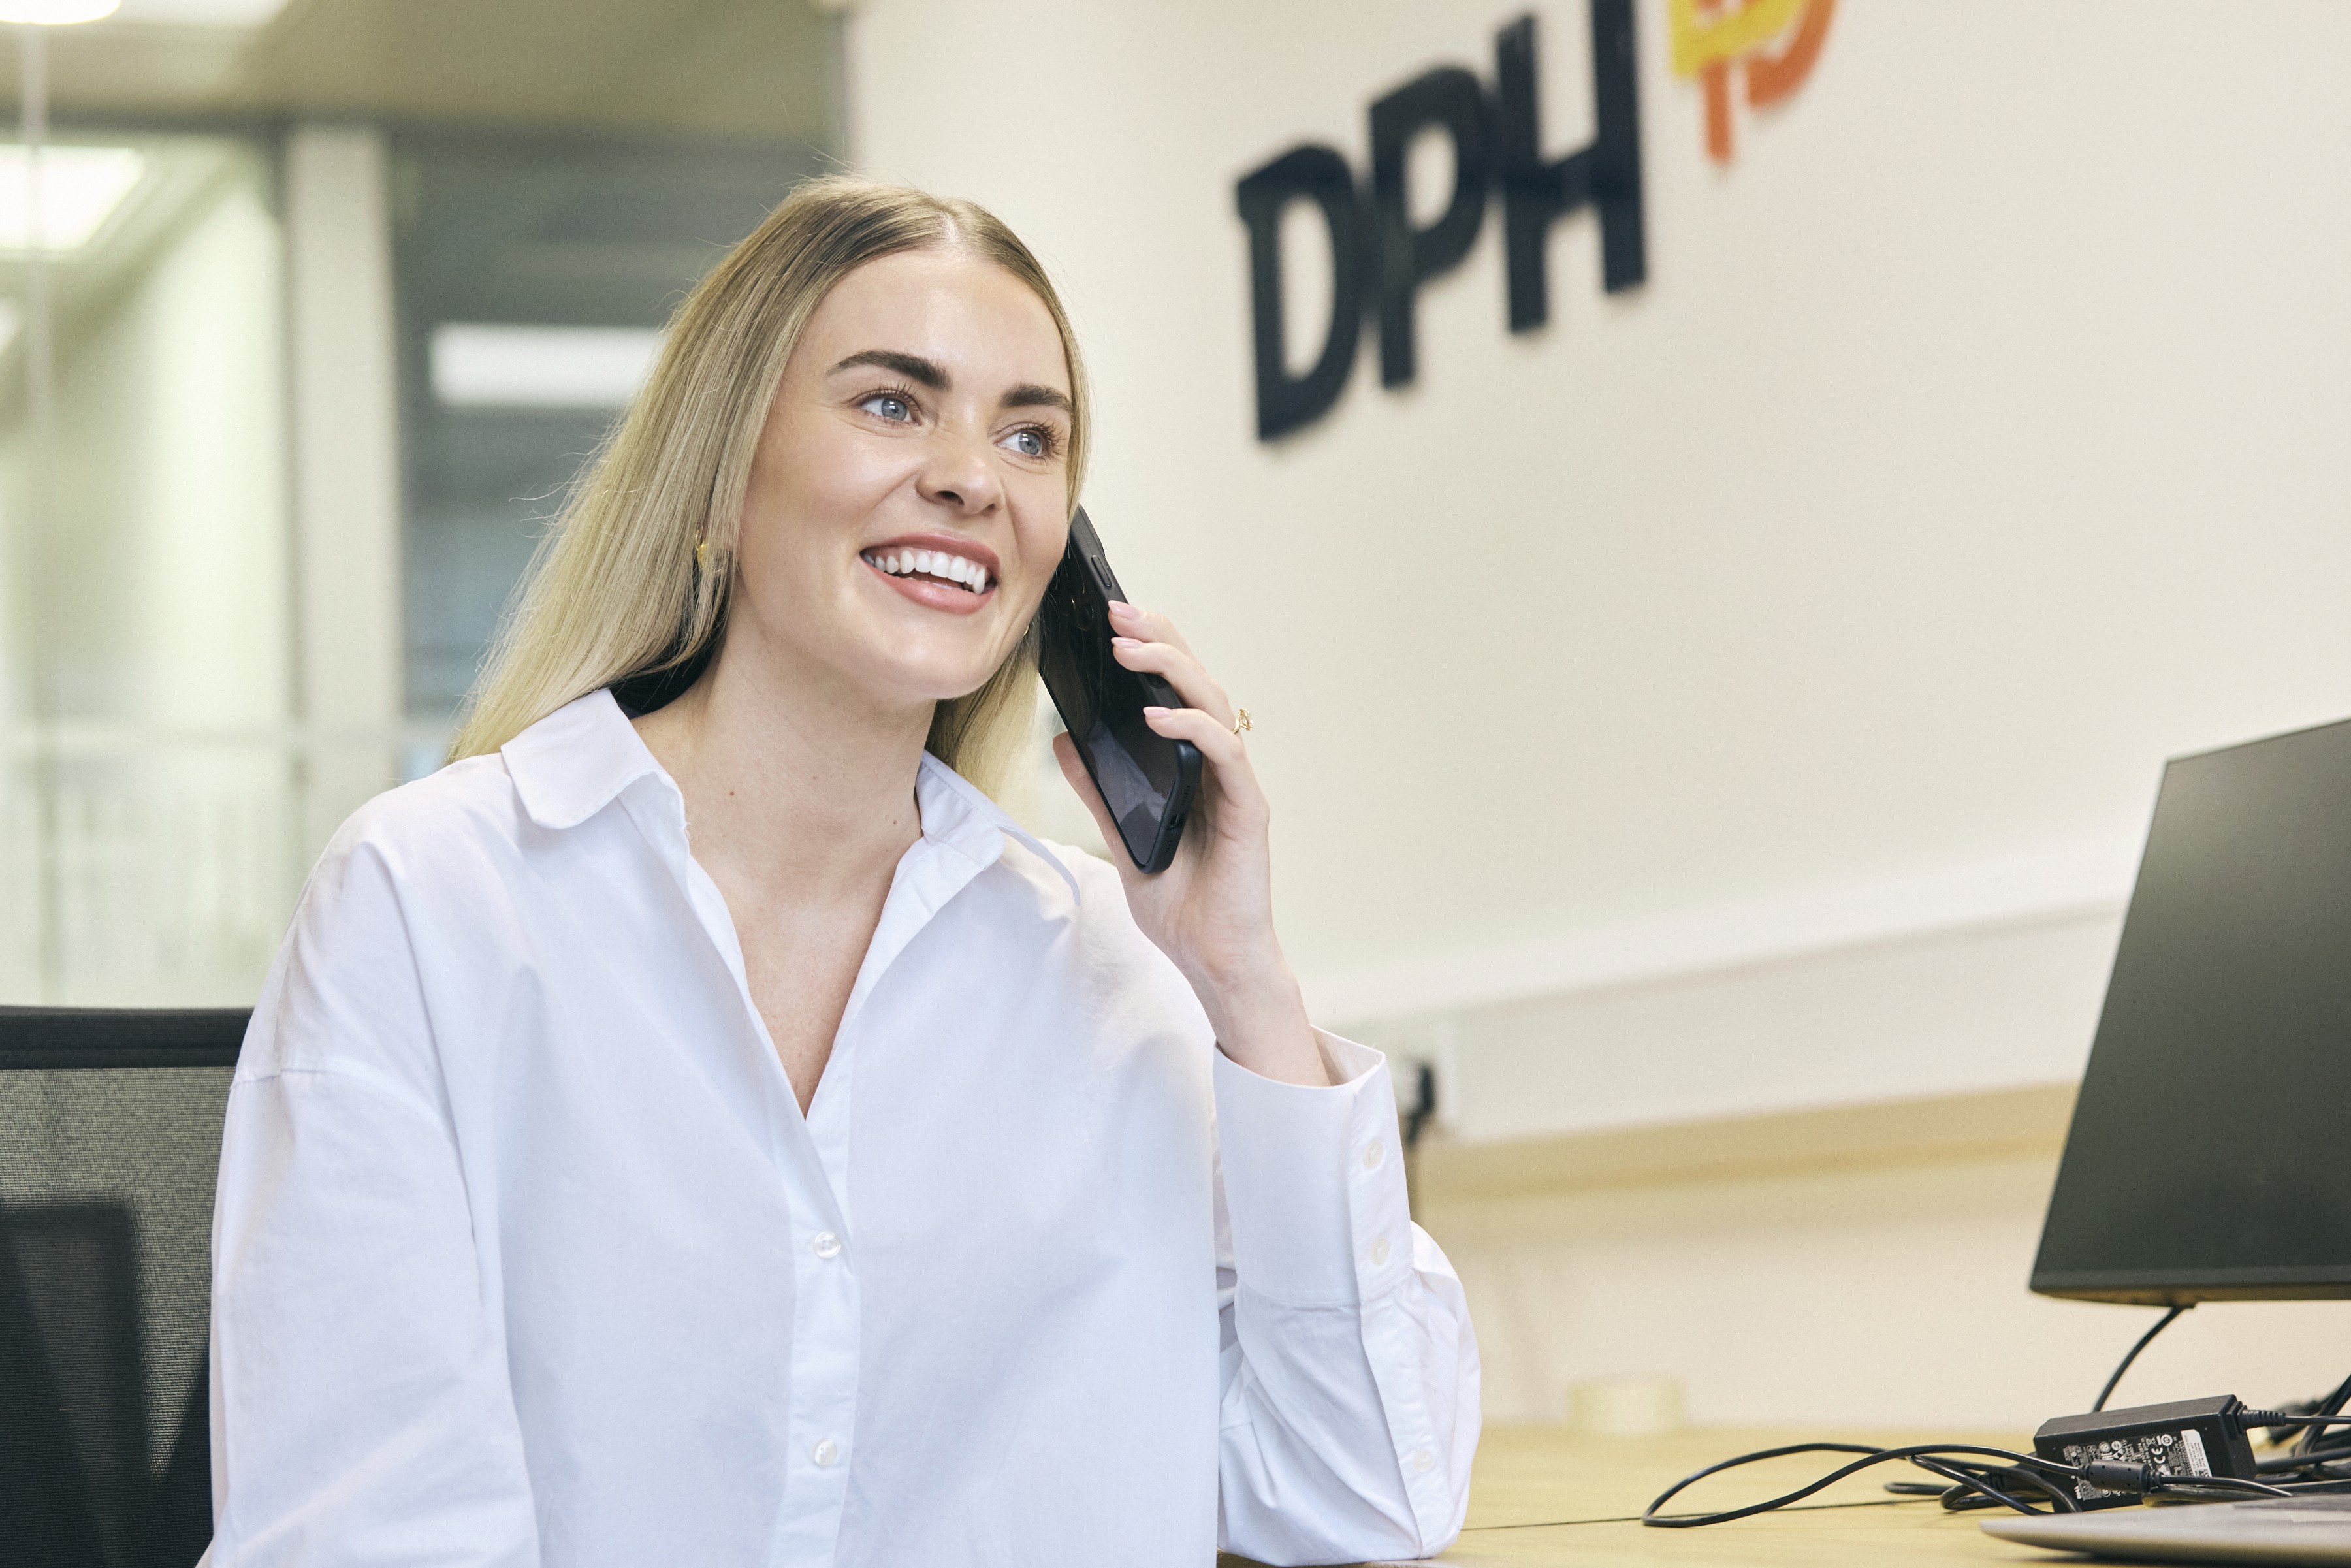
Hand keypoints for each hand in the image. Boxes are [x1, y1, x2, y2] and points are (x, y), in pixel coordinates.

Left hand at [1051, 601, 1328, 1086]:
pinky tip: (1154, 715)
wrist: (1213, 962)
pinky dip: (1190, 727)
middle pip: (1196, 682)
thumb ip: (1099, 791)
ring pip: (1214, 704)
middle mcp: (1218, 767)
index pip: (1174, 691)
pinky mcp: (1248, 809)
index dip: (1149, 650)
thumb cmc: (1179, 907)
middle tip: (1116, 612)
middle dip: (1158, 640)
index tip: (1109, 620)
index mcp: (1191, 768)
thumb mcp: (1122, 838)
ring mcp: (1236, 784)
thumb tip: (1064, 740)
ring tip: (1128, 648)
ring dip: (1171, 669)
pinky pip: (1224, 753)